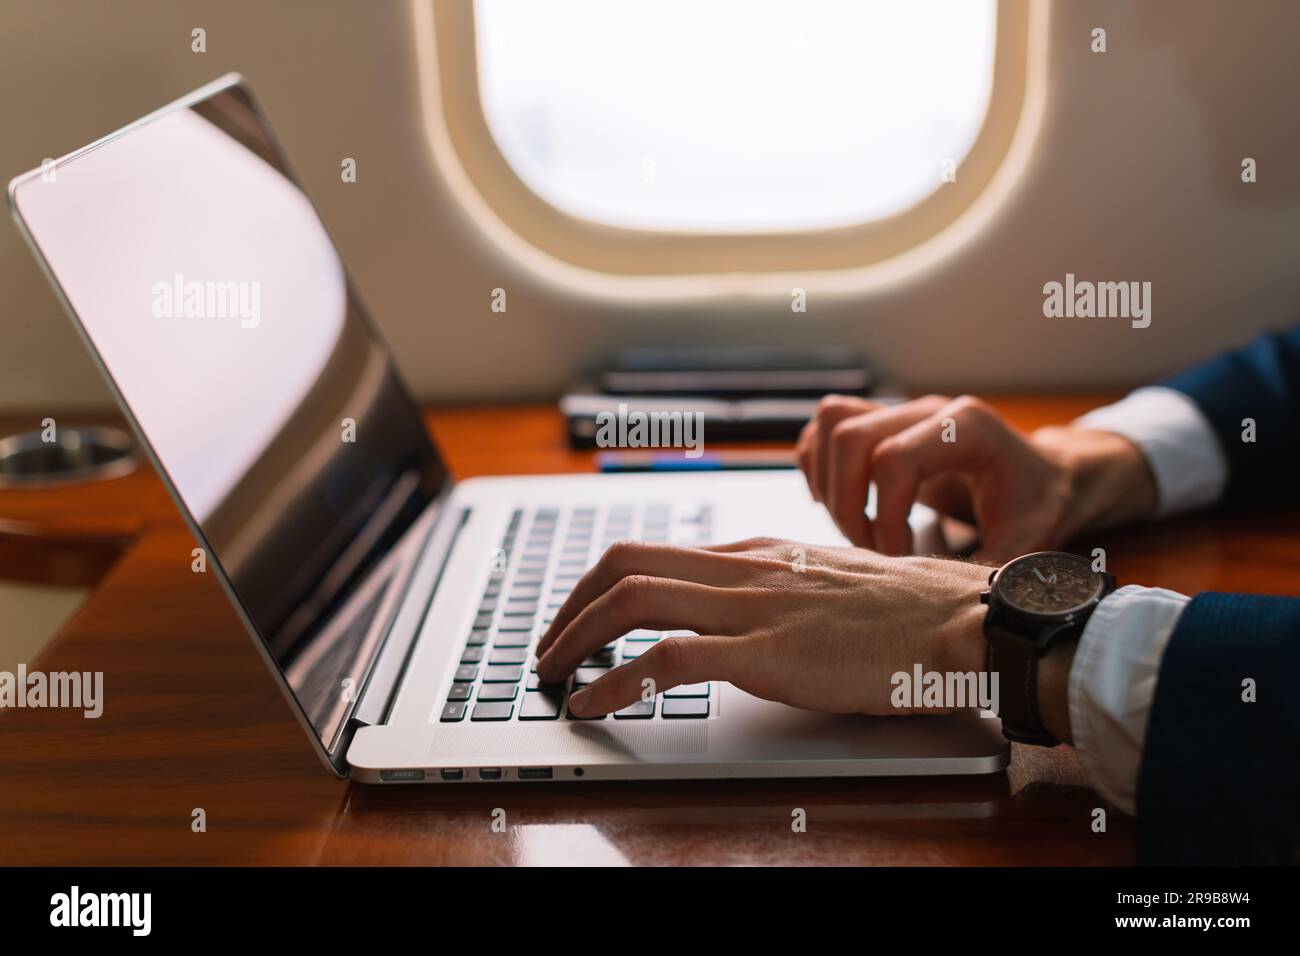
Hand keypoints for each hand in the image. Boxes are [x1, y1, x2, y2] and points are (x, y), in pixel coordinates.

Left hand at [534, 538, 990, 717]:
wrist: (963, 619)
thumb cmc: (911, 610)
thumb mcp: (832, 584)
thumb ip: (783, 591)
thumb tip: (745, 614)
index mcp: (758, 552)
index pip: (654, 552)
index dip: (600, 585)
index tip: (578, 618)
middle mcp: (745, 568)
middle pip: (625, 564)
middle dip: (570, 606)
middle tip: (548, 646)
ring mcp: (754, 607)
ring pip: (634, 600)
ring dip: (576, 638)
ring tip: (552, 674)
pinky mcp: (769, 652)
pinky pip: (669, 659)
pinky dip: (616, 681)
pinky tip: (593, 702)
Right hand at [794, 394, 1157, 562]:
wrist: (1044, 476)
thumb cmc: (1037, 506)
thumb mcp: (1026, 541)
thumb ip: (988, 572)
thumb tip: (952, 610)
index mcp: (967, 427)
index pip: (894, 460)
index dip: (887, 518)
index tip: (902, 559)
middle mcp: (927, 410)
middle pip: (848, 437)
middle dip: (847, 504)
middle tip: (871, 549)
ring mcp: (900, 411)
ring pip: (829, 425)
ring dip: (829, 486)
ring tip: (858, 529)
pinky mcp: (882, 424)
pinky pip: (824, 430)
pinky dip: (820, 470)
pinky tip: (845, 507)